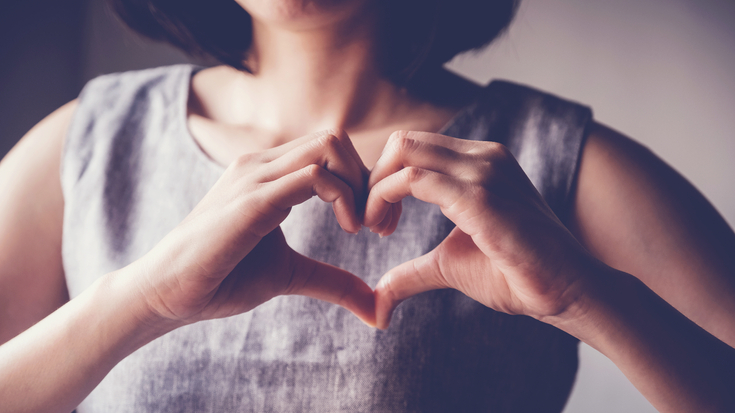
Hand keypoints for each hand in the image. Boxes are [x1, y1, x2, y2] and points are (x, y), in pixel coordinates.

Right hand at [134, 130, 375, 328]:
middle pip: (335, 139)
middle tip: (378, 224)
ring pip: (328, 146)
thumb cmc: (222, 278)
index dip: (364, 182)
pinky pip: (313, 176)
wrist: (168, 293)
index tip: (377, 224)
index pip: (331, 151)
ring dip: (360, 184)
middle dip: (369, 178)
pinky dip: (343, 197)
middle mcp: (261, 165)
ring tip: (362, 226)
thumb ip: (332, 281)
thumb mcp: (290, 275)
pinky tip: (348, 229)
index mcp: (269, 174)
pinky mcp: (252, 200)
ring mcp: (255, 177)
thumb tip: (375, 308)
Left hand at [365, 131, 594, 328]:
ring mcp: (484, 171)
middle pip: (403, 142)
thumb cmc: (517, 274)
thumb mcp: (450, 265)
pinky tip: (385, 230)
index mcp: (479, 162)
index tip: (379, 222)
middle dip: (373, 179)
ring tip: (378, 229)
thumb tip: (378, 300)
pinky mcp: (481, 196)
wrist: (568, 291)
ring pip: (404, 152)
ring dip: (376, 190)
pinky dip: (385, 198)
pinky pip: (414, 180)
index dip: (384, 180)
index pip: (414, 148)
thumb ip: (412, 271)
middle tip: (370, 223)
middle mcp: (482, 156)